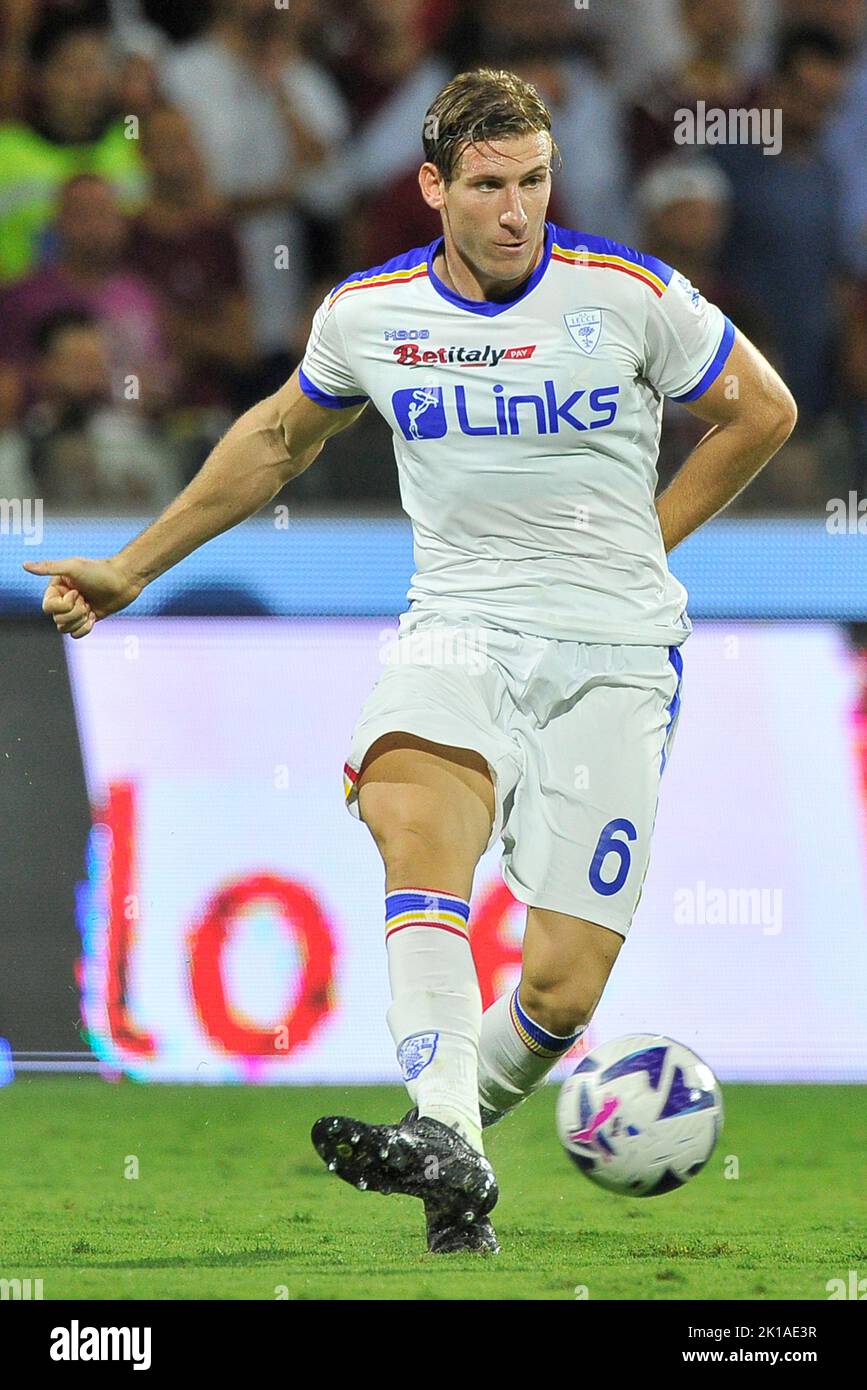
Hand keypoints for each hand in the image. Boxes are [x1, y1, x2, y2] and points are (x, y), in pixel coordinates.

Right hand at [21, 556, 142, 637]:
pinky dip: (85, 629)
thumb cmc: (100, 571)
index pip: (47, 607)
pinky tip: (94, 616)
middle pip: (57, 620)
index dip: (63, 604)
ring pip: (65, 629)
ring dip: (80, 620)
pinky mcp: (87, 619)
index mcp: (56, 588)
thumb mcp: (72, 566)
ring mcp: (75, 610)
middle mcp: (63, 600)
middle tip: (87, 599)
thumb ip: (48, 567)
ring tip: (91, 607)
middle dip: (75, 612)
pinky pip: (76, 634)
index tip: (78, 591)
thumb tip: (24, 565)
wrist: (124, 580)